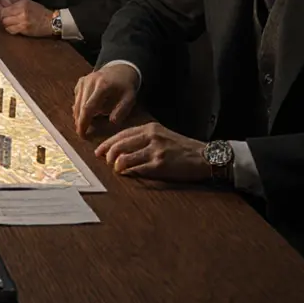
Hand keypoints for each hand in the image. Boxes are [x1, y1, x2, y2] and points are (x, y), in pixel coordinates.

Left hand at [0, 0, 55, 36]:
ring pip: (6, 25)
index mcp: (23, 5)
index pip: (5, 9)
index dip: (1, 11)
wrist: (52, 21)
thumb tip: (3, 2)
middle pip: (4, 17)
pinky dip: (10, 29)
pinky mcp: (24, 31)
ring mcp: (23, 23)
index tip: (2, 12)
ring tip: (9, 22)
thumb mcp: (28, 3)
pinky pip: (11, 31)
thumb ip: (15, 4)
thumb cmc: (40, 12)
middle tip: (5, 17)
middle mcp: (22, 14)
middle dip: (3, 17)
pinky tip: (12, 27)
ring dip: (6, 23)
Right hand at [72, 64, 138, 137]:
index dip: (84, 123)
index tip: (83, 135)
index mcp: (102, 86)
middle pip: (80, 107)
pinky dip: (79, 109)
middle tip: (82, 134)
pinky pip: (77, 99)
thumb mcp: (130, 98)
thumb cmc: (125, 86)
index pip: (88, 107)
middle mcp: (89, 82)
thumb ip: (122, 110)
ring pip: (76, 104)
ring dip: (78, 117)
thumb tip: (112, 122)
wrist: (120, 69)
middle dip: (80, 122)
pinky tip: (85, 115)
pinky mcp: (80, 83)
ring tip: (83, 127)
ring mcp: (83, 81)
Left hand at [94, 122, 208, 181]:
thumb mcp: (162, 135)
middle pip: (119, 145)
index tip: (98, 151)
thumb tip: (121, 148)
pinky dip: (129, 172)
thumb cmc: (182, 147)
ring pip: (125, 158)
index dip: (107, 144)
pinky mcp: (160, 165)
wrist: (205, 156)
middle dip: (107, 155)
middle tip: (105, 162)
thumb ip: (143, 139)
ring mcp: (156, 151)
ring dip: (117, 165)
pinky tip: (127, 174)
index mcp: (150, 128)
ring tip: (117, 169)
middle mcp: (151, 137)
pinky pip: (137, 170)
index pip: (121, 135)